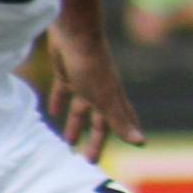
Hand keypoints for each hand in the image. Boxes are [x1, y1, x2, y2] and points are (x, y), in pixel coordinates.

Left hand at [45, 26, 141, 160]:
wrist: (75, 32)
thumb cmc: (92, 66)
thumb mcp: (106, 98)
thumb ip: (120, 121)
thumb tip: (141, 143)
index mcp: (111, 98)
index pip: (121, 122)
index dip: (125, 135)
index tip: (131, 149)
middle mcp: (99, 92)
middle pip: (98, 121)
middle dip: (95, 139)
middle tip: (88, 160)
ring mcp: (83, 82)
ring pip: (80, 109)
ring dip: (75, 125)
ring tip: (68, 142)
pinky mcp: (66, 73)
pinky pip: (62, 92)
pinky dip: (58, 102)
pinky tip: (51, 112)